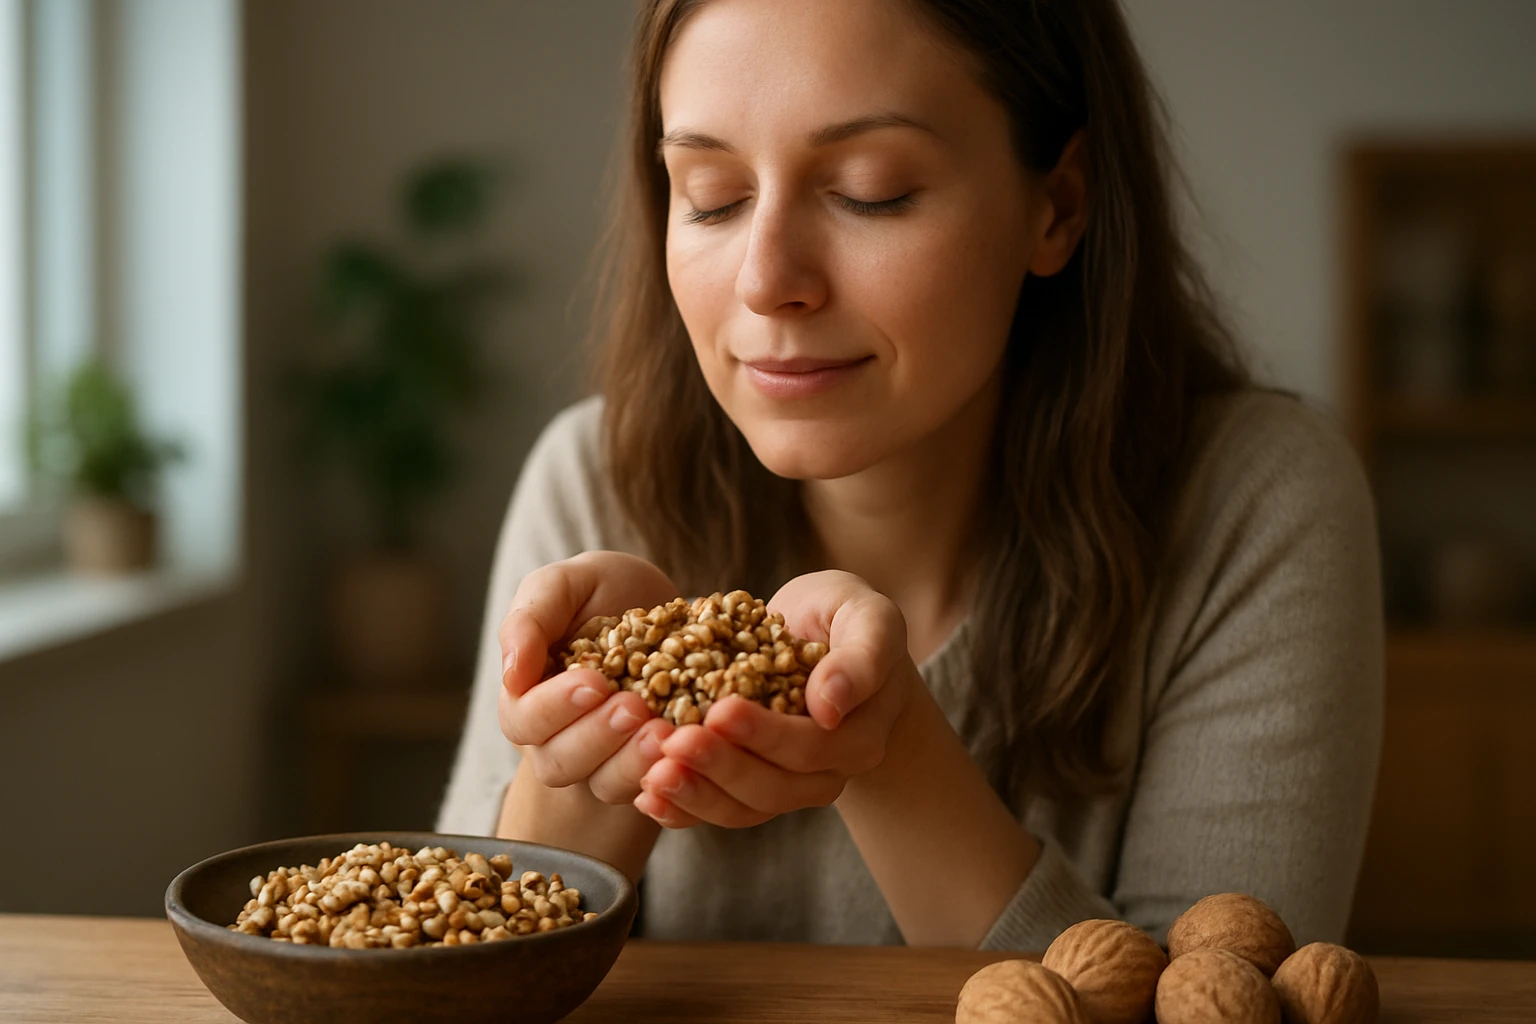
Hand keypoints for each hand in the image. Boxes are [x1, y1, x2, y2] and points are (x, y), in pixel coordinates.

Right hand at [497, 551, 678, 805]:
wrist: (666, 607)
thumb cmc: (603, 591)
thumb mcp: (565, 584)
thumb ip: (530, 620)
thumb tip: (510, 674)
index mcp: (528, 696)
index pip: (525, 719)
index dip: (555, 707)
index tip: (595, 683)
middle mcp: (558, 737)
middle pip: (560, 762)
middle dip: (597, 737)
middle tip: (634, 707)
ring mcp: (604, 760)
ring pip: (604, 784)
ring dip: (632, 761)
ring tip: (664, 732)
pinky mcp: (646, 768)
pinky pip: (651, 788)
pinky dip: (665, 772)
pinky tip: (686, 746)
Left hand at [635, 570, 917, 828]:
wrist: (825, 637)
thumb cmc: (847, 618)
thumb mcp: (869, 619)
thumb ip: (861, 657)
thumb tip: (830, 706)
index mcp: (858, 737)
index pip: (810, 747)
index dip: (765, 735)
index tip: (720, 710)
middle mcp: (827, 773)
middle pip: (773, 788)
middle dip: (719, 767)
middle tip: (672, 742)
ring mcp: (788, 785)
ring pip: (743, 808)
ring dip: (695, 796)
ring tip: (651, 776)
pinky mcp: (753, 785)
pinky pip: (720, 809)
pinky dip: (683, 809)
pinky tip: (646, 797)